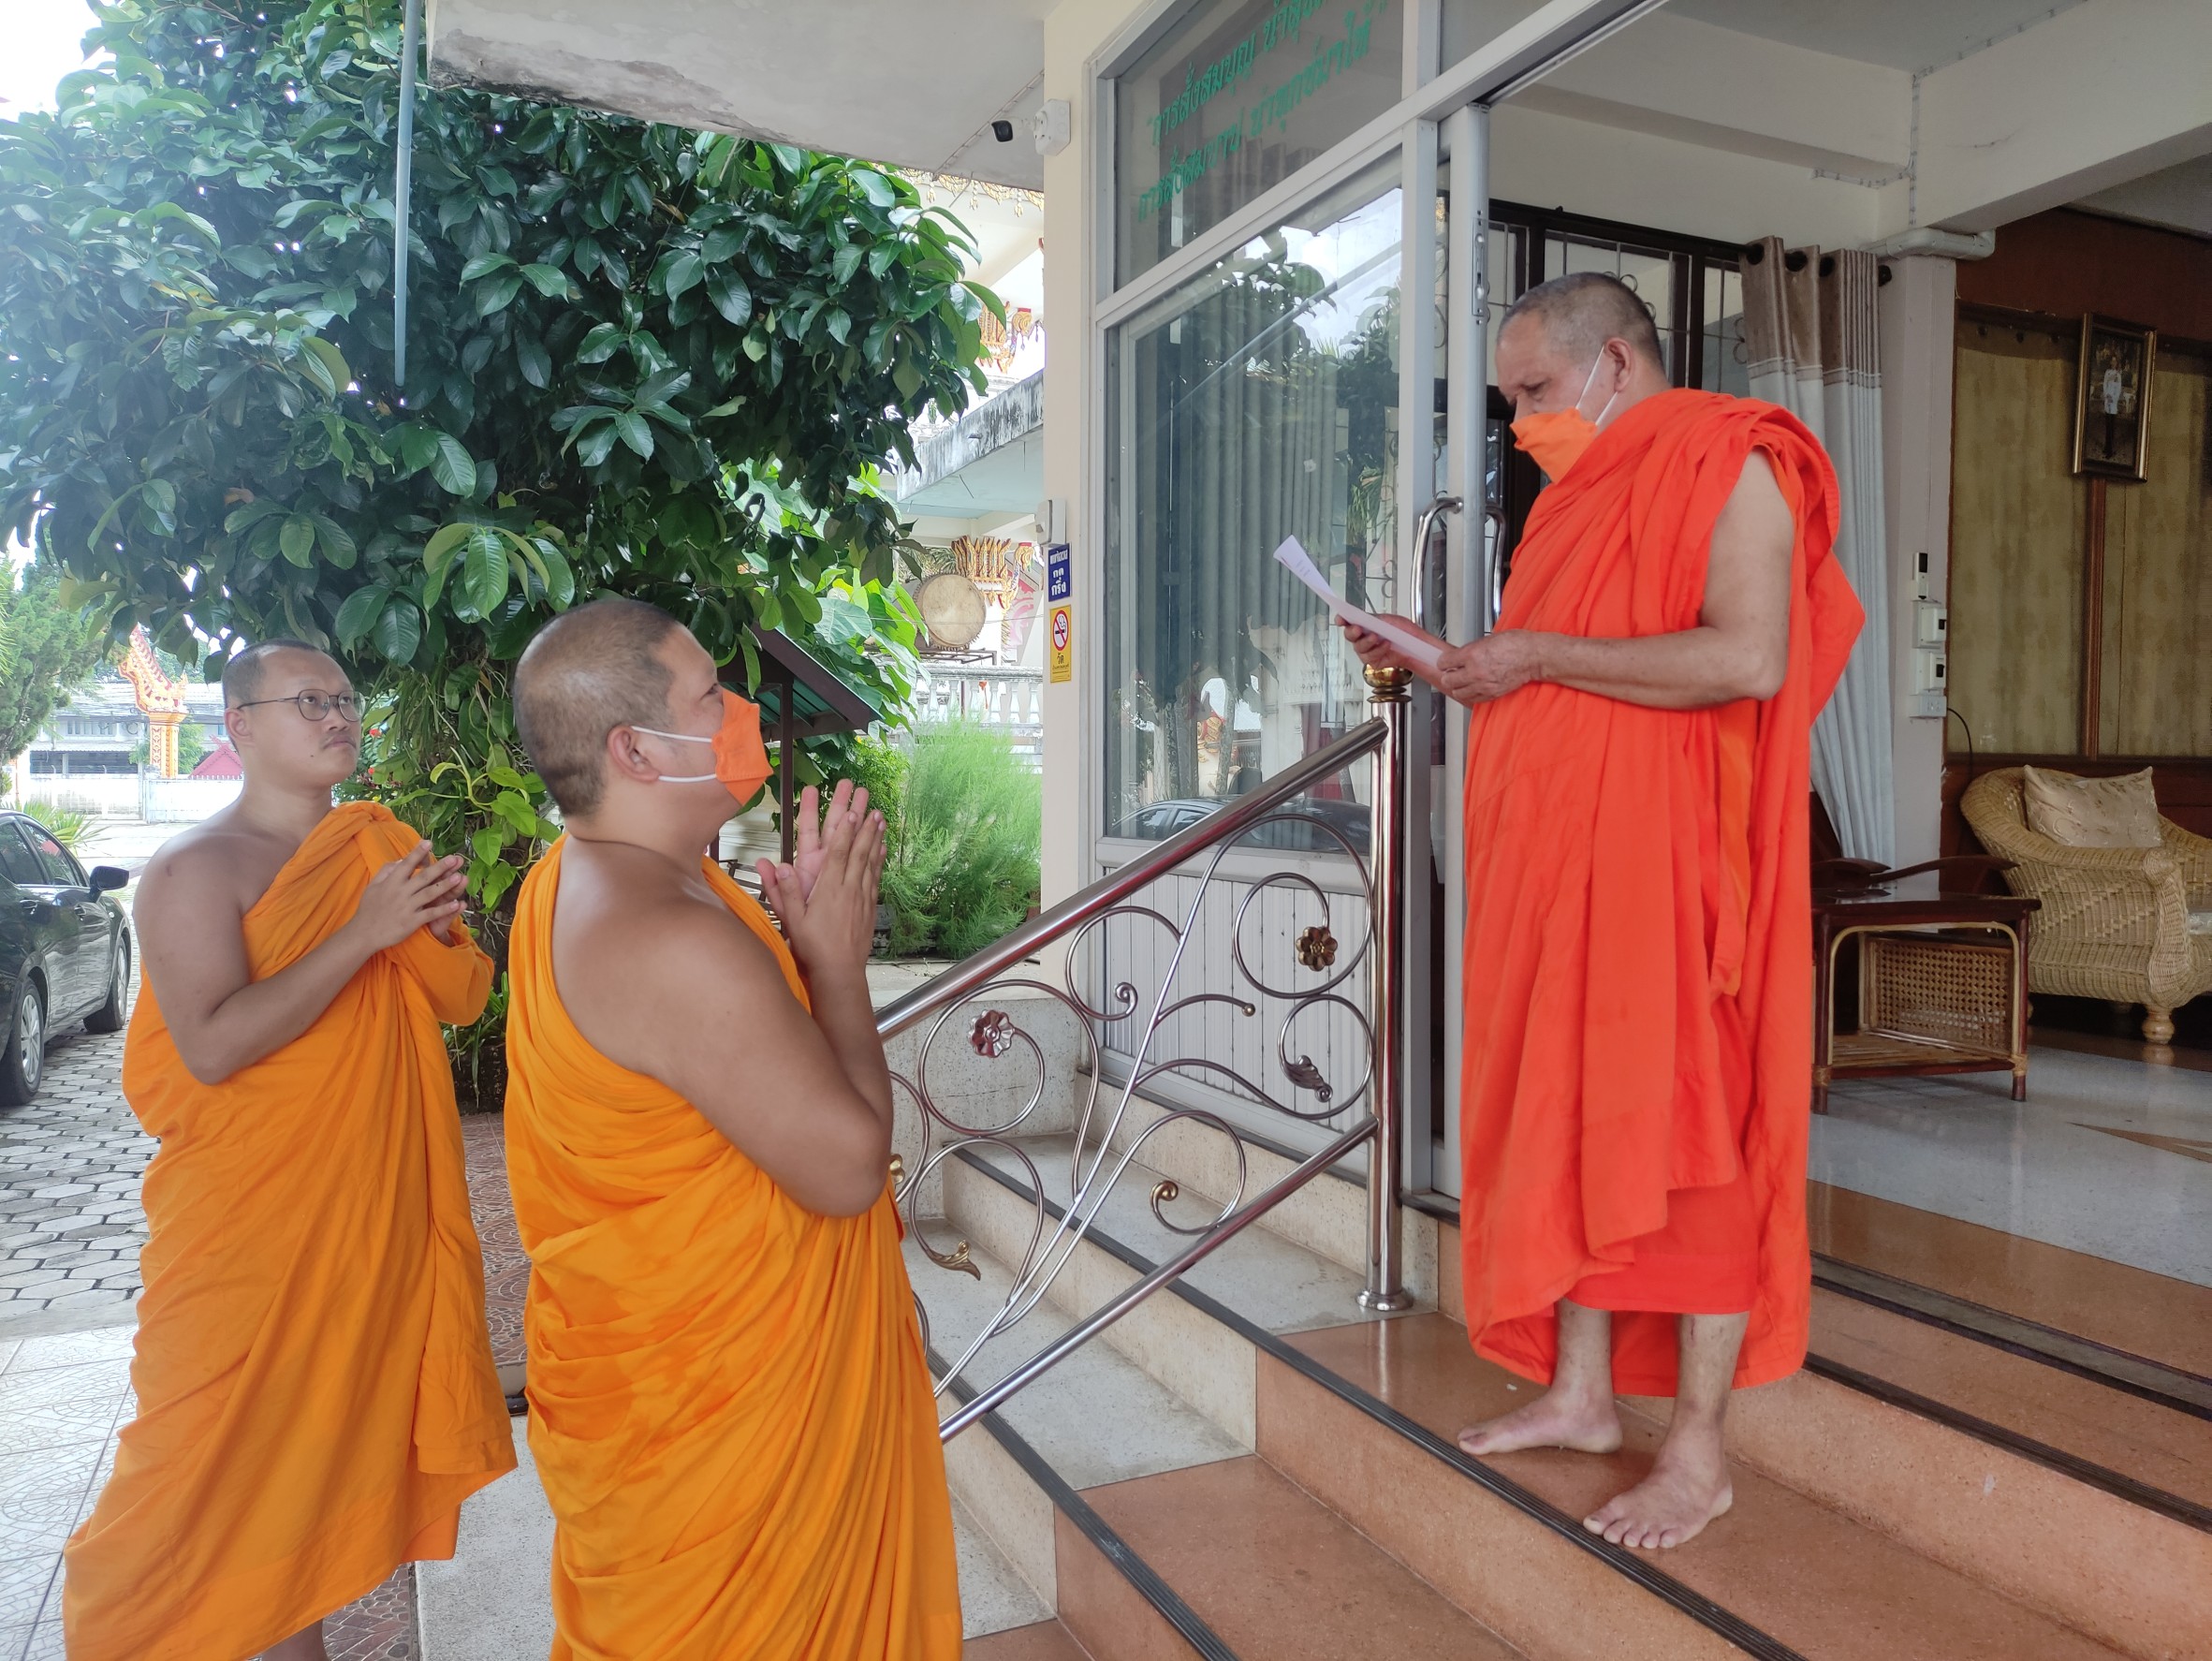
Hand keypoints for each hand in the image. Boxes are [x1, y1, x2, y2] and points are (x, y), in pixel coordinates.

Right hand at [348, 842, 466, 952]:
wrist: (364, 933)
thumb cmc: (369, 908)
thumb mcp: (373, 885)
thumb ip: (386, 871)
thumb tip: (401, 860)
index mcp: (391, 882)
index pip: (406, 864)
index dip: (418, 853)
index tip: (429, 842)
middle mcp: (400, 892)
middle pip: (423, 877)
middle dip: (440, 867)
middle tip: (455, 859)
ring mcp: (407, 907)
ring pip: (429, 893)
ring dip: (445, 885)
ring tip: (459, 877)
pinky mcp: (412, 922)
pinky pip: (430, 914)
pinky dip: (443, 909)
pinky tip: (456, 904)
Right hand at [759, 801, 883, 981]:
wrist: (840, 972)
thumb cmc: (813, 948)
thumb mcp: (793, 921)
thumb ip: (785, 892)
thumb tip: (777, 865)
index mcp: (828, 891)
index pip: (838, 854)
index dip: (844, 832)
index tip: (850, 813)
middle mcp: (849, 890)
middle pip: (858, 852)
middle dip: (864, 827)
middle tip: (871, 807)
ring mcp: (862, 898)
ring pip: (870, 861)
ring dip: (874, 838)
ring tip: (880, 819)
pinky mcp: (869, 907)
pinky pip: (875, 877)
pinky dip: (878, 860)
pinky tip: (881, 849)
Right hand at [1337, 613, 1434, 675]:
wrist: (1416, 645)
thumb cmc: (1404, 632)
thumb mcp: (1388, 620)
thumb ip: (1373, 619)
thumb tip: (1362, 618)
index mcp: (1366, 624)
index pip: (1349, 621)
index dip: (1342, 620)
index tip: (1341, 618)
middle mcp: (1364, 638)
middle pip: (1349, 635)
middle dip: (1352, 632)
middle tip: (1358, 629)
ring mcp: (1367, 650)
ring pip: (1358, 647)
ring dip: (1367, 642)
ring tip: (1376, 637)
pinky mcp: (1373, 661)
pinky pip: (1369, 657)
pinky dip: (1378, 650)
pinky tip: (1385, 645)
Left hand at [1436, 629, 1547, 706]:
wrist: (1533, 657)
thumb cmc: (1516, 644)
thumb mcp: (1488, 639)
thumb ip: (1472, 649)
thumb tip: (1461, 654)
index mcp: (1472, 654)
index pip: (1444, 662)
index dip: (1444, 661)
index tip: (1445, 662)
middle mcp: (1475, 671)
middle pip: (1448, 680)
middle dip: (1448, 676)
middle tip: (1452, 672)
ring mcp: (1483, 685)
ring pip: (1458, 693)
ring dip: (1458, 687)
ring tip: (1462, 681)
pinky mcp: (1492, 694)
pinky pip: (1473, 699)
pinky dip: (1470, 694)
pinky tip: (1473, 688)